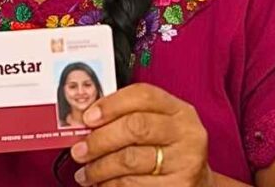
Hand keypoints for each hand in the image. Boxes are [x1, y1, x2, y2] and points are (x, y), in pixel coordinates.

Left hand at [70, 83, 212, 185]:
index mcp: (178, 110)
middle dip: (100, 140)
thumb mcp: (155, 125)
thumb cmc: (166, 150)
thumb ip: (124, 118)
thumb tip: (84, 122)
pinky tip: (101, 184)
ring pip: (130, 160)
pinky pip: (134, 185)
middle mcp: (186, 133)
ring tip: (85, 173)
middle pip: (135, 127)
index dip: (111, 104)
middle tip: (78, 151)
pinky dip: (111, 185)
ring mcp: (185, 161)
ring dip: (99, 168)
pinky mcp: (179, 186)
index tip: (87, 118)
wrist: (196, 183)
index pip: (143, 95)